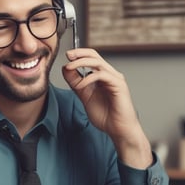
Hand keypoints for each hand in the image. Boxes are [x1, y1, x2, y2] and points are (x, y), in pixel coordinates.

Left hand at [62, 48, 151, 167]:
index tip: (67, 57)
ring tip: (70, 68)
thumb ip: (76, 84)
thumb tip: (66, 69)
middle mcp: (110, 75)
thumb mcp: (85, 97)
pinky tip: (81, 85)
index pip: (91, 57)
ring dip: (81, 63)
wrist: (118, 130)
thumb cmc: (106, 116)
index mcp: (103, 76)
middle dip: (79, 54)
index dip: (79, 54)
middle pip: (95, 56)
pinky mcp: (119, 85)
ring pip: (98, 63)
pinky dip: (89, 78)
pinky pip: (102, 75)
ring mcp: (115, 79)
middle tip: (68, 56)